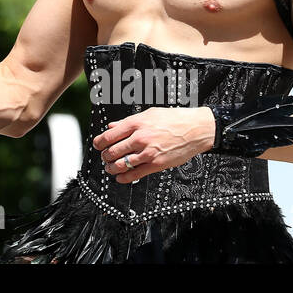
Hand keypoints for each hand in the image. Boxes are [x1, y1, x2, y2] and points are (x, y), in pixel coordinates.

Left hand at [93, 106, 215, 183]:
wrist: (196, 129)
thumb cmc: (174, 119)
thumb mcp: (148, 114)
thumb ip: (127, 122)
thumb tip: (111, 126)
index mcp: (136, 123)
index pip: (109, 136)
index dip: (99, 142)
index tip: (97, 145)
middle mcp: (140, 138)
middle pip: (113, 151)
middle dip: (105, 156)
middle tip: (104, 157)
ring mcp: (148, 152)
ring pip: (121, 164)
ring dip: (112, 167)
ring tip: (110, 167)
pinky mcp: (157, 164)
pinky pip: (136, 174)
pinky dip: (124, 177)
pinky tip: (120, 177)